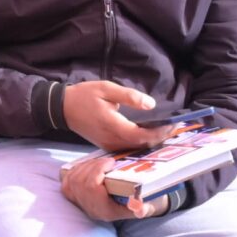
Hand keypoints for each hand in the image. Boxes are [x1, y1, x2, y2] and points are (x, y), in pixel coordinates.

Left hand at [59, 150, 160, 221]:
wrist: (128, 210)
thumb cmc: (137, 205)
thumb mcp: (145, 208)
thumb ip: (143, 209)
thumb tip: (140, 208)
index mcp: (103, 211)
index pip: (90, 187)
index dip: (97, 171)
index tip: (111, 162)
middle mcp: (88, 208)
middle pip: (79, 181)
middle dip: (92, 166)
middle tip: (107, 160)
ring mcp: (78, 202)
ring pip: (71, 179)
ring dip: (85, 166)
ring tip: (100, 162)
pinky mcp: (71, 196)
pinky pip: (66, 180)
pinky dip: (75, 169)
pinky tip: (88, 166)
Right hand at [60, 79, 185, 152]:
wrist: (62, 108)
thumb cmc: (84, 96)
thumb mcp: (106, 88)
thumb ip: (129, 96)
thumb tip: (151, 104)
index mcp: (113, 126)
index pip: (142, 135)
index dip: (160, 132)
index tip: (173, 124)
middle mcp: (112, 140)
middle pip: (142, 144)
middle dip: (160, 136)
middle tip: (174, 126)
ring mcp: (108, 145)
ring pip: (136, 147)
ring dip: (152, 140)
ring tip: (165, 129)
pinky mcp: (106, 145)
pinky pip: (128, 146)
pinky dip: (141, 141)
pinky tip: (149, 133)